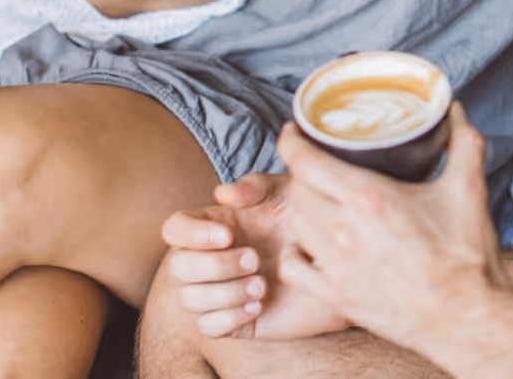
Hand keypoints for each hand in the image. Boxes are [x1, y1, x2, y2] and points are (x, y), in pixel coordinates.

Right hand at [159, 174, 350, 340]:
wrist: (337, 263)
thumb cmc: (306, 221)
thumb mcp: (287, 193)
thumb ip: (256, 187)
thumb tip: (221, 193)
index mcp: (213, 226)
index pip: (175, 229)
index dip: (191, 233)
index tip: (228, 235)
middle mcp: (208, 259)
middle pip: (177, 267)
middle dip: (215, 265)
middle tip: (256, 260)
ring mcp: (218, 291)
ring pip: (189, 299)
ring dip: (225, 293)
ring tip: (263, 285)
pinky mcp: (232, 320)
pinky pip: (208, 327)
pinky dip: (229, 317)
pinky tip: (258, 306)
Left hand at [272, 104, 512, 357]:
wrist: (466, 317)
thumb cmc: (466, 257)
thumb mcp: (468, 189)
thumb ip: (463, 143)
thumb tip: (455, 110)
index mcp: (370, 199)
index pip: (306, 161)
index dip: (292, 141)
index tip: (294, 132)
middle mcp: (344, 232)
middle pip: (297, 189)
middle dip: (301, 171)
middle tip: (315, 164)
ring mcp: (336, 267)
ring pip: (295, 224)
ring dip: (301, 206)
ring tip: (316, 198)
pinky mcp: (336, 295)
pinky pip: (294, 266)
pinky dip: (296, 251)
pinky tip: (311, 243)